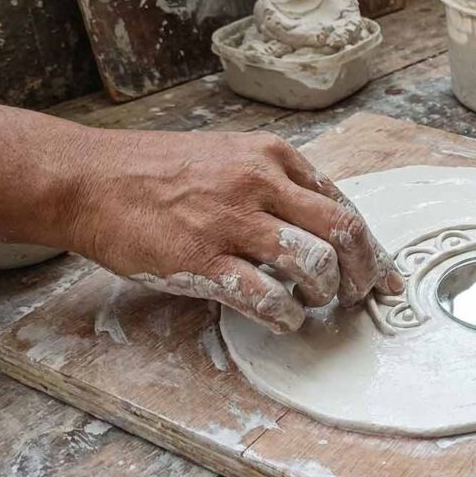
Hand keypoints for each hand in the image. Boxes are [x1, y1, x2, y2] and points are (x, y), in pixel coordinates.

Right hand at [65, 129, 402, 332]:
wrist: (90, 179)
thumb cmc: (162, 173)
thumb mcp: (231, 158)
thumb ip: (278, 185)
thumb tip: (326, 230)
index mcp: (273, 156)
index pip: (343, 205)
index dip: (372, 247)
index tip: (385, 275)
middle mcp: (261, 183)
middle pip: (344, 232)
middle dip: (364, 273)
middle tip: (360, 297)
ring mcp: (232, 221)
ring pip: (315, 264)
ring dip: (326, 294)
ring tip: (313, 305)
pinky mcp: (202, 259)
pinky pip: (266, 296)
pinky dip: (286, 316)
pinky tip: (283, 319)